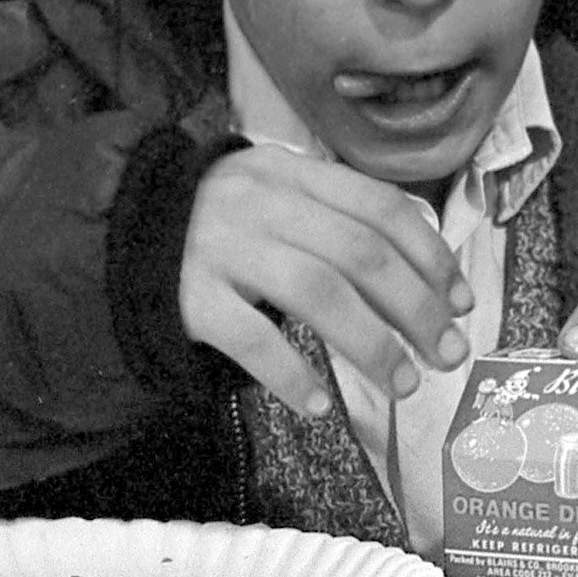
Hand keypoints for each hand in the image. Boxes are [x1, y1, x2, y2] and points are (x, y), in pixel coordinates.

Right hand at [179, 146, 467, 417]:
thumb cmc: (221, 224)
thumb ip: (340, 220)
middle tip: (447, 353)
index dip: (430, 256)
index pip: (381, 207)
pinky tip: (319, 403)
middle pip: (360, 253)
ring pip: (315, 291)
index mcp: (293, 173)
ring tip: (402, 383)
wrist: (114, 232)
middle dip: (416, 308)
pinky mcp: (185, 296)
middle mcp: (260, 202)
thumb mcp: (278, 198)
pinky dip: (290, 373)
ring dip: (370, 343)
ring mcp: (220, 247)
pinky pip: (248, 338)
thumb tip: (427, 276)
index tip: (462, 302)